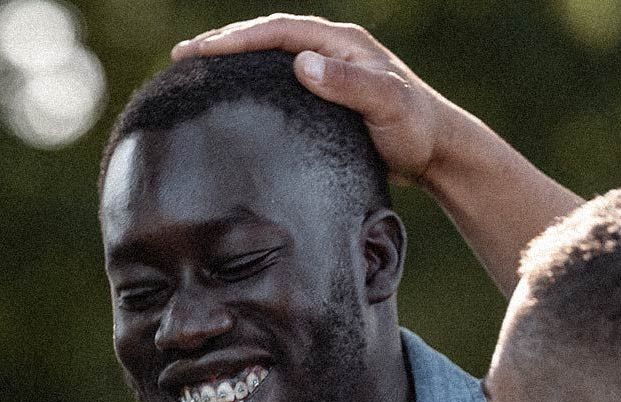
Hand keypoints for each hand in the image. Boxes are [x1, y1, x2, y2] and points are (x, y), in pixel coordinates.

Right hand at [174, 15, 450, 187]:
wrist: (439, 150)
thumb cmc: (414, 130)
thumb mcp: (386, 105)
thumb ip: (348, 83)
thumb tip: (301, 63)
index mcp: (341, 42)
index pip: (276, 32)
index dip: (233, 40)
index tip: (196, 53)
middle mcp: (333, 48)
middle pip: (267, 36)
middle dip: (223, 43)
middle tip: (182, 58)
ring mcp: (330, 68)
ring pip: (271, 55)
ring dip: (234, 59)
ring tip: (197, 72)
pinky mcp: (328, 92)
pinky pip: (280, 77)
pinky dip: (251, 79)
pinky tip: (234, 95)